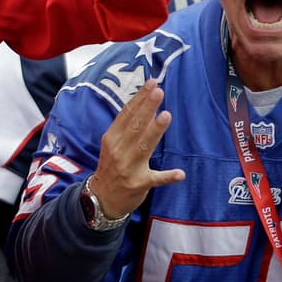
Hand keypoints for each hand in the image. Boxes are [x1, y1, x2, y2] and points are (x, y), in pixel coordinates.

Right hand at [88, 80, 185, 218]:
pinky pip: (155, 179)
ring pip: (144, 146)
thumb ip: (128, 127)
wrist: (101, 199)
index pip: (126, 114)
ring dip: (155, 131)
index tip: (151, 83)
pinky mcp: (138, 185)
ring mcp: (127, 168)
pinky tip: (180, 173)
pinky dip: (167, 176)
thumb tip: (149, 105)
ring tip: (166, 115)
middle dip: (147, 108)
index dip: (139, 98)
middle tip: (159, 91)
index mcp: (112, 138)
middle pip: (135, 125)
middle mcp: (118, 150)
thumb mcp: (113, 144)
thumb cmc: (111, 166)